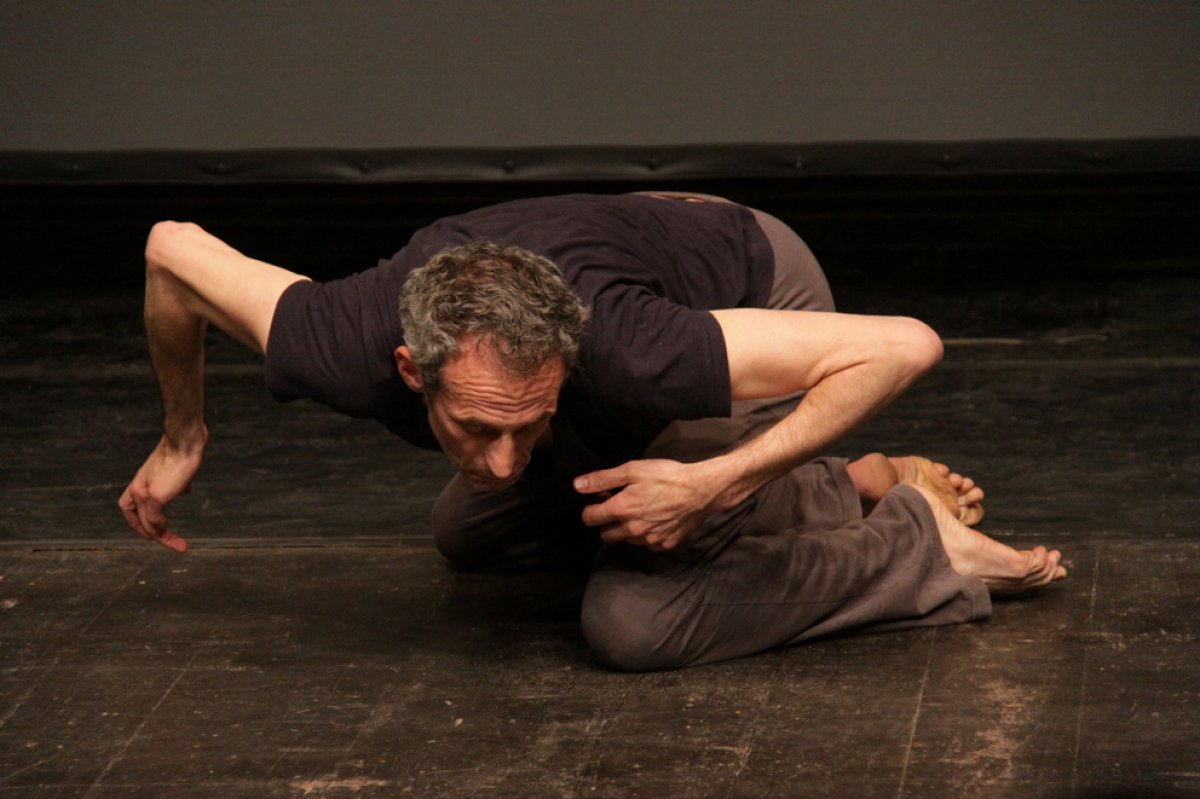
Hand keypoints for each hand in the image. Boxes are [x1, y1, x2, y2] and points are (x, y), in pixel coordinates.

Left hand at [118, 433, 205, 552]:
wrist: (184, 441)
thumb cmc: (183, 448)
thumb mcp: (177, 467)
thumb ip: (176, 479)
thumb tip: (183, 488)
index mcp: (141, 480)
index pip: (129, 505)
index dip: (138, 520)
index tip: (152, 529)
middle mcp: (138, 488)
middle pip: (138, 519)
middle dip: (150, 534)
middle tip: (163, 543)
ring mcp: (145, 494)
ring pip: (149, 524)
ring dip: (164, 538)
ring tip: (181, 547)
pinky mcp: (155, 498)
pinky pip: (156, 522)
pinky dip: (164, 532)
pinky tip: (176, 537)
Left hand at [574, 459, 716, 550]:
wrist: (701, 490)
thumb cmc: (666, 476)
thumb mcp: (632, 470)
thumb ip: (603, 479)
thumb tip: (577, 485)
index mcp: (622, 510)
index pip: (590, 518)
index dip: (590, 509)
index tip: (600, 501)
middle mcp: (633, 529)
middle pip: (606, 535)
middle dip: (607, 522)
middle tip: (620, 506)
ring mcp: (649, 540)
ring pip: (627, 540)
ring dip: (627, 529)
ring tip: (641, 511)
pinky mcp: (665, 545)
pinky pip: (647, 544)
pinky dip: (647, 535)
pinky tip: (656, 520)